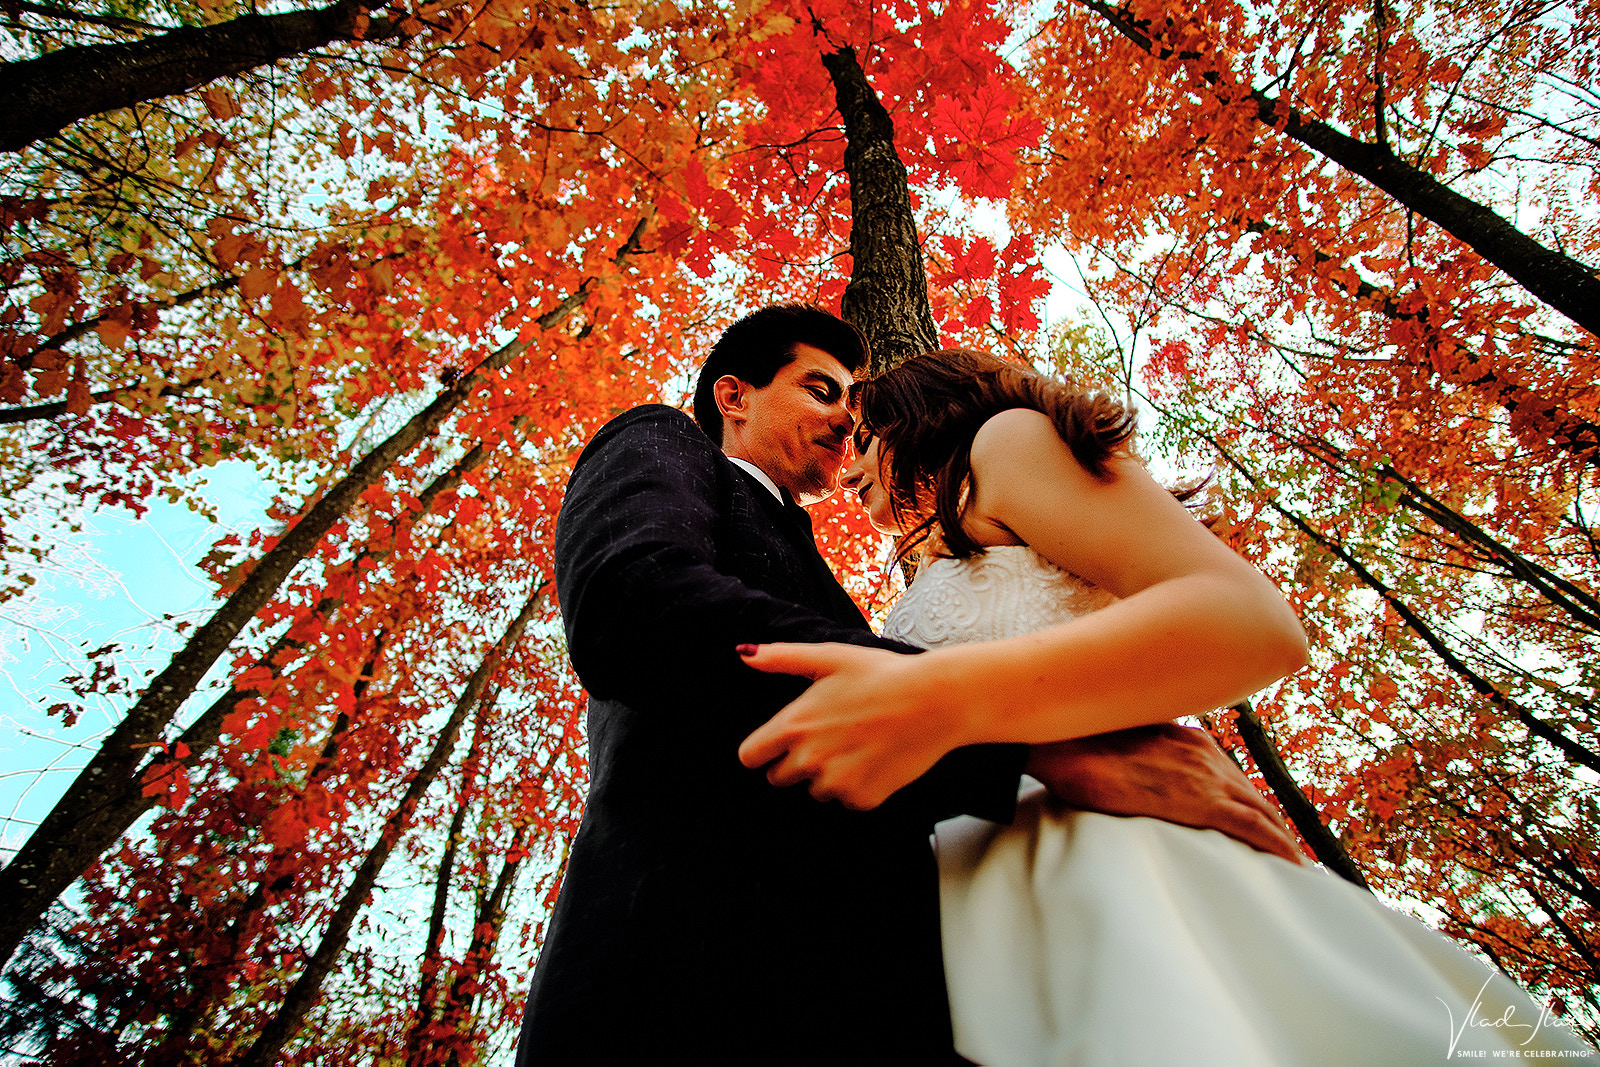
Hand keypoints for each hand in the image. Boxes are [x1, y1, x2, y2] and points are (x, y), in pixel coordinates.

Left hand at [737, 642, 962, 809]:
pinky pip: (847, 801)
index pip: (750, 757)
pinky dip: (858, 786)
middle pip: (779, 778)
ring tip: (859, 744)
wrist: (935, 700)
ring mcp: (836, 783)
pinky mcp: (863, 799)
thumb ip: (782, 658)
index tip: (782, 742)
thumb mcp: (829, 657)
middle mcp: (809, 759)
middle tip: (831, 737)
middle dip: (797, 762)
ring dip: (829, 775)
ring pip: (816, 790)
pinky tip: (876, 759)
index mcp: (794, 725)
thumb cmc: (882, 673)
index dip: (764, 749)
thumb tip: (744, 654)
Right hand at [1027, 723, 1304, 864]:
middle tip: (1286, 847)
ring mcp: (1209, 775)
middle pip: (1253, 793)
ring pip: (1262, 809)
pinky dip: (1279, 844)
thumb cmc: (1079, 748)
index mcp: (1189, 740)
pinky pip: (1255, 827)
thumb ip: (1141, 760)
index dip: (1247, 800)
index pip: (1230, 776)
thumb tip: (1134, 778)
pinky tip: (1294, 863)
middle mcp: (1207, 753)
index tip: (1258, 820)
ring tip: (1294, 858)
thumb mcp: (1120, 747)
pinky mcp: (1204, 801)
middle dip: (1271, 820)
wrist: (1066, 746)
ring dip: (1280, 834)